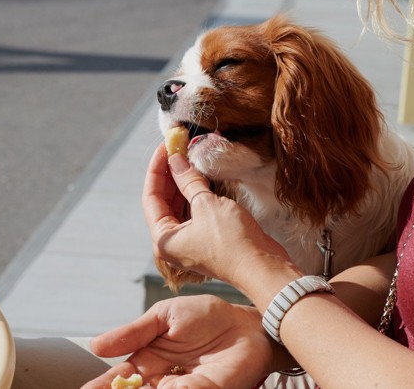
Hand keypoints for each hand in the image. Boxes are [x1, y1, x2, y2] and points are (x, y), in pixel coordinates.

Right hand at [82, 295, 274, 388]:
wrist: (245, 323)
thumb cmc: (206, 316)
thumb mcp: (164, 317)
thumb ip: (133, 332)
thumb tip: (96, 346)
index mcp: (149, 359)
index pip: (120, 377)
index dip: (101, 386)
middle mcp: (162, 380)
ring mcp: (182, 388)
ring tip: (123, 388)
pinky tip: (160, 386)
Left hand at [142, 144, 299, 306]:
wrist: (263, 268)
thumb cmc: (232, 241)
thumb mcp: (206, 204)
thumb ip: (188, 180)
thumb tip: (176, 159)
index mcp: (163, 239)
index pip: (150, 197)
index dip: (157, 169)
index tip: (165, 146)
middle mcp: (172, 243)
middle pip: (163, 201)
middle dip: (171, 173)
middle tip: (178, 147)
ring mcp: (189, 242)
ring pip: (179, 205)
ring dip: (184, 181)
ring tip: (189, 156)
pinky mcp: (207, 239)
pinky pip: (195, 211)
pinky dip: (197, 193)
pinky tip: (202, 175)